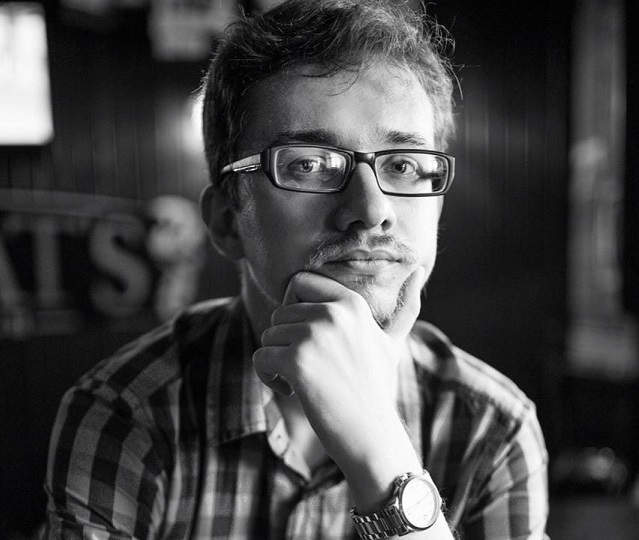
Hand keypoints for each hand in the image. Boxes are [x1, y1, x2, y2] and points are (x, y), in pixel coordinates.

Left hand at [253, 267, 426, 509]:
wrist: (373, 437)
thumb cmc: (377, 390)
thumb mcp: (391, 343)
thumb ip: (404, 308)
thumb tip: (419, 269)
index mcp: (352, 303)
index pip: (300, 281)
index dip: (293, 306)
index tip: (305, 335)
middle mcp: (333, 313)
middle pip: (280, 312)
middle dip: (285, 340)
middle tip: (306, 365)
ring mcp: (314, 336)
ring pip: (268, 335)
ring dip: (276, 360)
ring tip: (301, 380)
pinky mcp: (297, 362)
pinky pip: (260, 358)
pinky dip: (267, 377)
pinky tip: (290, 391)